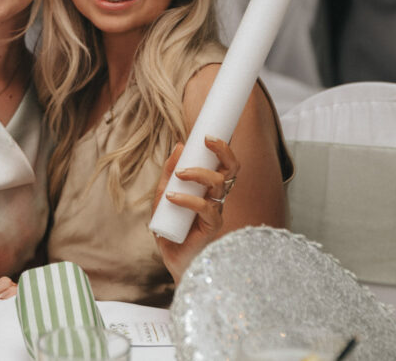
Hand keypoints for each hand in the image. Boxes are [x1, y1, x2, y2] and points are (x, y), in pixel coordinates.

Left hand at [152, 137, 239, 283]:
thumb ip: (168, 174)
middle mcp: (217, 197)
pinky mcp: (212, 227)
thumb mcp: (163, 195)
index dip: (222, 148)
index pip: (224, 164)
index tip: (206, 135)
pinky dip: (188, 199)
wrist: (174, 260)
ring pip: (219, 184)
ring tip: (180, 174)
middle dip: (222, 151)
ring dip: (199, 174)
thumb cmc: (172, 227)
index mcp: (210, 188)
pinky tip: (172, 198)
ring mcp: (217, 211)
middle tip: (206, 141)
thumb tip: (178, 146)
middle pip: (231, 169)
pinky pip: (206, 208)